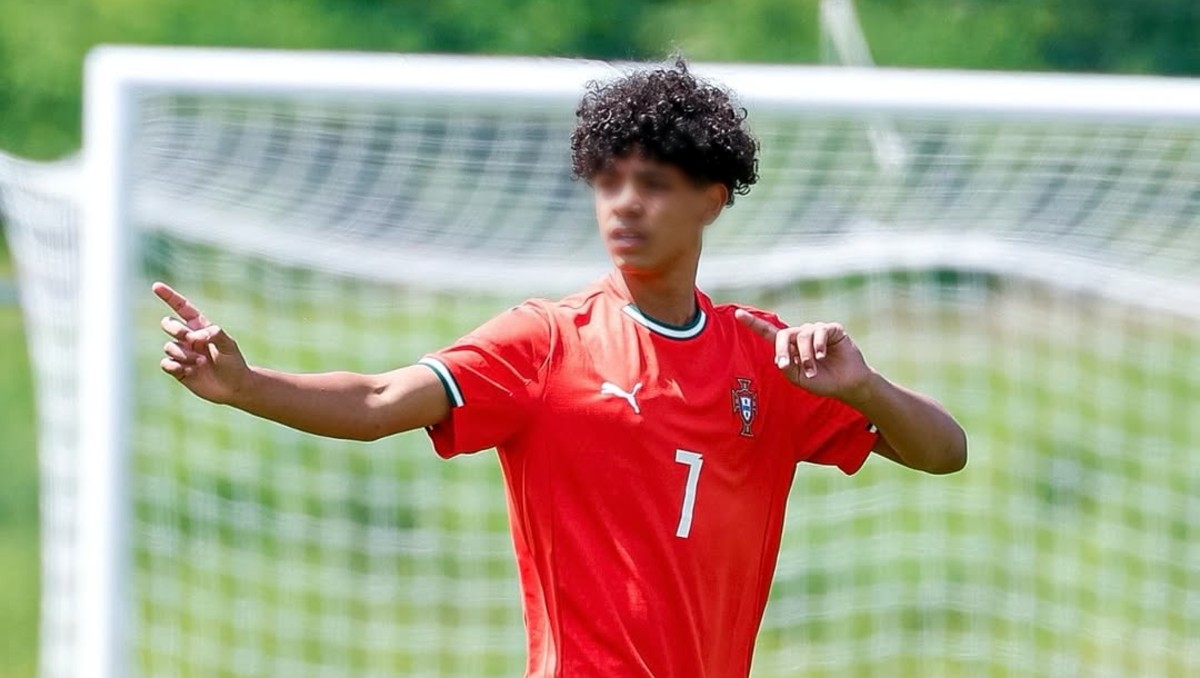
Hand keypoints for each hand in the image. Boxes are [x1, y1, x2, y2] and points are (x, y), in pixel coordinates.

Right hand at [154, 282, 249, 404]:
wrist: (234, 386)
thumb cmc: (233, 363)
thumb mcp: (229, 345)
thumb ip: (214, 334)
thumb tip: (193, 337)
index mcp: (200, 327)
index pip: (182, 308)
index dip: (169, 296)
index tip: (156, 286)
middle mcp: (188, 339)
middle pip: (168, 324)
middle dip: (175, 329)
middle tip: (191, 341)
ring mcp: (182, 353)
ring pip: (168, 346)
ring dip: (184, 354)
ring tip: (201, 363)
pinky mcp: (177, 369)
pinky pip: (165, 363)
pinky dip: (175, 366)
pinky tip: (190, 371)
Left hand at [735, 309, 874, 402]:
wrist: (847, 384)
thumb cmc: (821, 381)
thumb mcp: (798, 378)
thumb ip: (786, 368)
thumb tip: (780, 358)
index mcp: (790, 346)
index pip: (769, 332)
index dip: (753, 322)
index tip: (737, 313)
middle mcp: (801, 335)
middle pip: (784, 334)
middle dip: (783, 350)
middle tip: (787, 365)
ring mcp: (817, 330)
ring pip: (802, 336)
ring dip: (806, 355)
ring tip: (813, 369)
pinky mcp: (832, 329)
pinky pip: (820, 331)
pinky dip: (818, 345)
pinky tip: (822, 356)